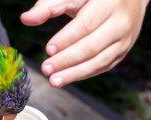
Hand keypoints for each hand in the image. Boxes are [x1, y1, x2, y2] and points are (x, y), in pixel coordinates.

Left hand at [21, 0, 148, 86]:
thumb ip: (48, 6)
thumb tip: (25, 19)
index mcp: (110, 3)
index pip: (86, 25)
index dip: (66, 39)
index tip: (48, 50)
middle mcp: (122, 22)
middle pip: (92, 47)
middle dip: (67, 60)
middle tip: (46, 69)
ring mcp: (125, 40)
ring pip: (99, 61)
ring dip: (74, 74)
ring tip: (54, 81)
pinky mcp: (122, 52)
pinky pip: (102, 67)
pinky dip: (83, 74)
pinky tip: (67, 78)